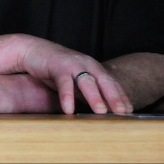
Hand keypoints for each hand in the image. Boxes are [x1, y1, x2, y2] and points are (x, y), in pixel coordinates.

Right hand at [17, 36, 133, 114]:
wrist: (33, 50)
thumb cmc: (56, 68)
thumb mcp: (76, 80)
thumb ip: (87, 92)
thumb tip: (100, 111)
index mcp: (93, 67)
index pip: (111, 83)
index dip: (121, 96)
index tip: (130, 111)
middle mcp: (86, 64)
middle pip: (104, 81)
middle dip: (115, 97)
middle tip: (124, 112)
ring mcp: (72, 65)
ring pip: (86, 81)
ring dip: (95, 97)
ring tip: (101, 111)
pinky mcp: (57, 67)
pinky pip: (64, 83)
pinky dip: (67, 96)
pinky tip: (69, 109)